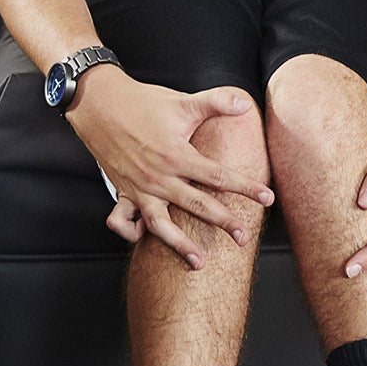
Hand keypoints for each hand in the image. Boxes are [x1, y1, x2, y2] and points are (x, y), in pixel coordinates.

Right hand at [68, 71, 273, 267]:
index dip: (246, 187)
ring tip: (200, 262)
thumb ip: (217, 102)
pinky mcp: (122, 191)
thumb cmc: (143, 103)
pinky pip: (121, 220)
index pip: (219, 176)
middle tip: (244, 238)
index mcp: (177, 156)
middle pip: (197, 205)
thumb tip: (245, 104)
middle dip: (223, 222)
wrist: (99, 104)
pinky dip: (131, 232)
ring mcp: (139, 188)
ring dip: (180, 244)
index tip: (267, 198)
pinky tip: (144, 239)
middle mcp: (159, 177)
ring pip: (161, 224)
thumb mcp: (183, 102)